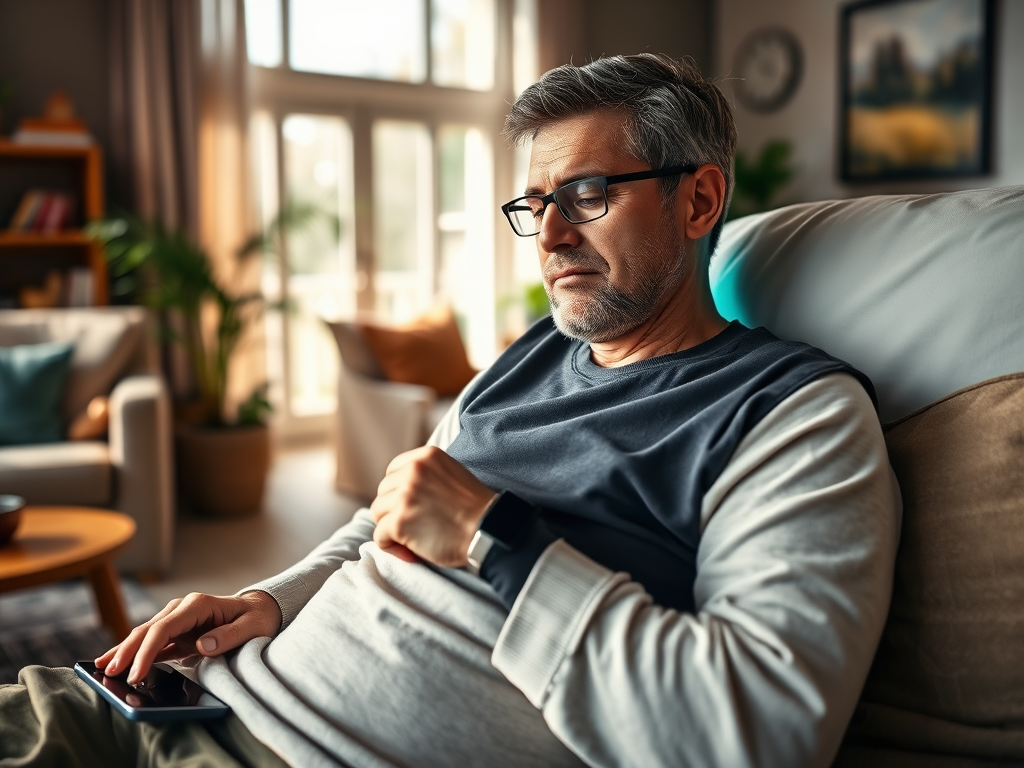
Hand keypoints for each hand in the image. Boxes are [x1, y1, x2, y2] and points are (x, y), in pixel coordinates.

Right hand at [94, 590, 281, 686]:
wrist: (260, 610)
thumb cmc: (257, 618)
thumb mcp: (252, 627)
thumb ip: (229, 635)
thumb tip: (202, 645)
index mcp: (198, 605)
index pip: (164, 628)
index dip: (147, 651)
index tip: (136, 674)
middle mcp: (182, 609)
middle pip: (147, 630)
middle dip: (127, 651)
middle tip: (108, 673)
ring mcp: (177, 619)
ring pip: (144, 635)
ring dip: (124, 651)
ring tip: (101, 667)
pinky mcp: (177, 632)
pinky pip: (152, 643)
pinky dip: (135, 654)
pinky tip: (119, 664)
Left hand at [370, 446, 496, 567]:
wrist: (488, 531)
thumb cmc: (474, 510)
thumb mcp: (451, 476)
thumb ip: (426, 475)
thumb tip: (396, 491)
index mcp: (426, 457)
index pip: (392, 472)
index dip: (398, 492)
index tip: (412, 508)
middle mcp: (413, 471)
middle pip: (383, 492)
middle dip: (394, 511)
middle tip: (414, 527)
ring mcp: (404, 496)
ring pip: (378, 512)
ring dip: (391, 529)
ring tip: (412, 540)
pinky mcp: (399, 521)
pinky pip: (380, 536)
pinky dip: (392, 548)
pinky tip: (411, 553)